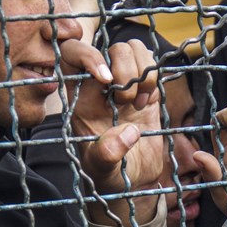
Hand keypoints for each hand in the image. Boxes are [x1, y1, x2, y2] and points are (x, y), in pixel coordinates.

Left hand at [60, 38, 162, 222]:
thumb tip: (127, 133)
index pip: (72, 54)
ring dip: (141, 71)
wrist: (132, 179)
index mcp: (78, 97)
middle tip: (125, 101)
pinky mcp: (145, 89)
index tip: (107, 80)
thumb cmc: (109, 175)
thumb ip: (107, 154)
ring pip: (131, 49)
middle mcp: (99, 85)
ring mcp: (123, 84)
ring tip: (138, 102)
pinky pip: (149, 63)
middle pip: (109, 47)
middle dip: (123, 70)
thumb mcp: (102, 170)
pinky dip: (153, 78)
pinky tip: (149, 102)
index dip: (88, 55)